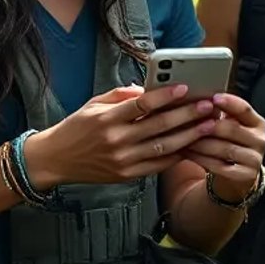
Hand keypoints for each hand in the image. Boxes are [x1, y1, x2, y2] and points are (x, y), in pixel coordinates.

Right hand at [24, 84, 217, 188]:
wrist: (56, 159)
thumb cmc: (76, 128)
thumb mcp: (94, 104)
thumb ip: (121, 95)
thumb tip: (147, 88)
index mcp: (107, 119)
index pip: (141, 105)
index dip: (165, 96)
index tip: (184, 88)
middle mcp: (116, 140)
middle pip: (159, 126)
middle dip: (187, 115)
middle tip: (208, 106)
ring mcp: (123, 160)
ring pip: (164, 147)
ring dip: (189, 136)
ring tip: (208, 125)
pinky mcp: (127, 175)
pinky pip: (158, 165)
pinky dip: (176, 156)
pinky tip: (191, 145)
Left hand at [177, 93, 264, 203]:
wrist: (235, 177)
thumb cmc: (228, 144)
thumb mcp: (229, 126)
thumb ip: (220, 113)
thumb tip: (198, 99)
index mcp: (256, 123)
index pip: (245, 109)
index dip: (229, 103)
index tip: (213, 98)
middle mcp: (259, 140)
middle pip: (233, 129)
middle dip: (209, 125)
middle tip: (191, 121)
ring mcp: (254, 159)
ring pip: (225, 149)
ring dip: (202, 143)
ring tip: (184, 138)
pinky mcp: (245, 176)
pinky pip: (219, 166)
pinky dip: (201, 159)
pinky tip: (187, 153)